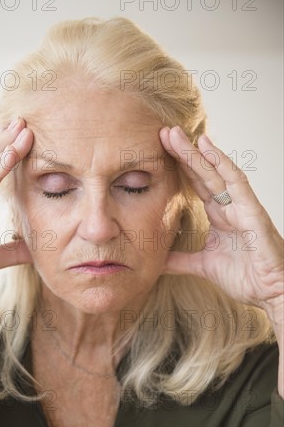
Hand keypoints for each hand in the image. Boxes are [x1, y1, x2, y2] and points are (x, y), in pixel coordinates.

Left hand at [160, 126, 283, 317]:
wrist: (270, 293)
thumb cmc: (245, 277)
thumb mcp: (202, 266)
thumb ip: (180, 260)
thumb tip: (156, 261)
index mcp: (217, 215)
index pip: (194, 185)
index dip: (178, 168)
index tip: (157, 152)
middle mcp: (228, 206)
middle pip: (201, 173)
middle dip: (182, 153)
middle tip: (163, 132)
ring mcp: (240, 205)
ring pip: (215, 172)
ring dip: (195, 152)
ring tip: (176, 135)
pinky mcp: (252, 210)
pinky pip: (236, 182)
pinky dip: (222, 163)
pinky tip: (207, 147)